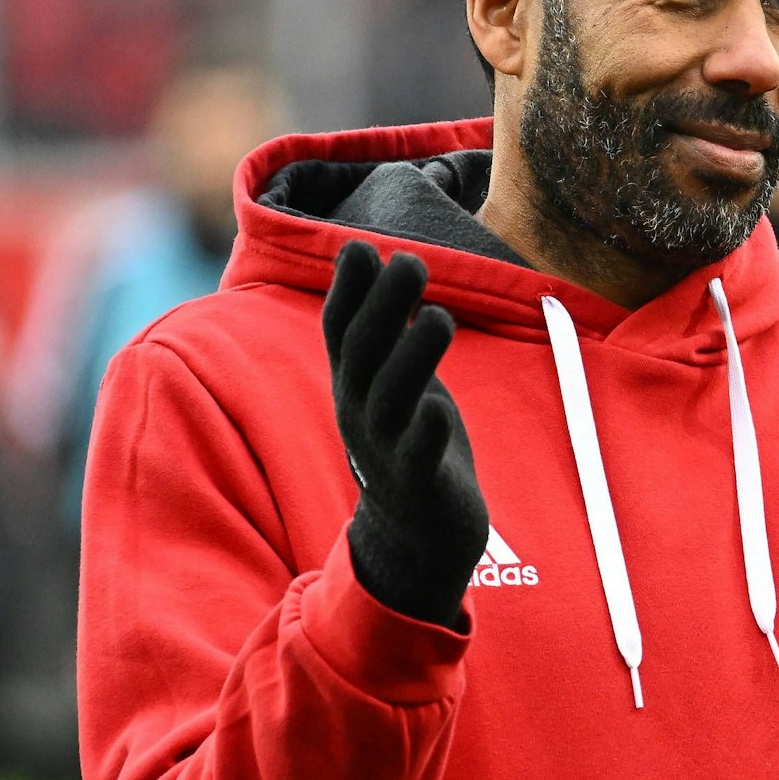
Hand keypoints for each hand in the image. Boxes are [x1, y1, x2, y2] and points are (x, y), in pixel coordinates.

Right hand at [323, 242, 488, 626]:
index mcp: (355, 385)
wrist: (416, 533)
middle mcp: (361, 413)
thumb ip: (380, 323)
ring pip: (392, 400)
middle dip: (383, 307)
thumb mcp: (391, 377)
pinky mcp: (422, 482)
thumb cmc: (408, 440)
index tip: (357, 246)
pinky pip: (419, 455)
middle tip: (411, 261)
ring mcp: (388, 449)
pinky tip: (438, 410)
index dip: (346, 291)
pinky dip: (426, 432)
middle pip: (364, 356)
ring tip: (438, 316)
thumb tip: (365, 251)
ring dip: (413, 357)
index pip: (340, 331)